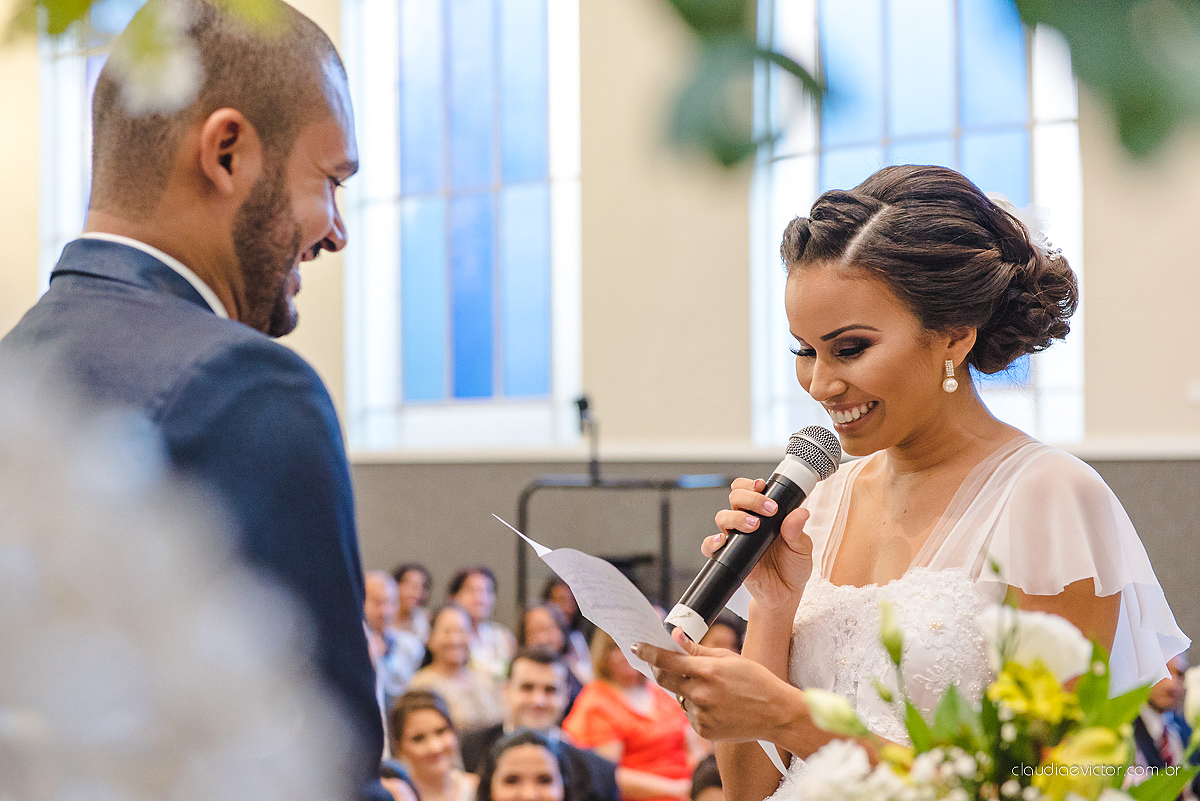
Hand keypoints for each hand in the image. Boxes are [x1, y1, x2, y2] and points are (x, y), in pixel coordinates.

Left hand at [634, 632, 802, 742]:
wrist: (776, 713)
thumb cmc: (756, 680)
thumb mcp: (729, 658)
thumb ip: (699, 649)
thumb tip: (675, 636)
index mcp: (707, 671)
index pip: (666, 660)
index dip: (648, 652)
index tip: (637, 647)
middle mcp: (701, 694)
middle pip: (664, 679)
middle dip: (658, 669)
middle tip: (659, 663)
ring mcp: (702, 715)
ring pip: (680, 698)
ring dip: (685, 690)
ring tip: (712, 690)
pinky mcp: (704, 730)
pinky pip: (691, 715)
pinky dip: (697, 708)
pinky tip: (717, 706)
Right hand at [709, 477, 813, 611]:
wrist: (786, 595)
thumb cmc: (793, 567)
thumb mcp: (802, 548)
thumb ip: (798, 530)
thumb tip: (800, 512)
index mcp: (764, 515)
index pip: (749, 490)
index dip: (751, 485)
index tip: (763, 486)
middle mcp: (747, 523)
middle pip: (735, 498)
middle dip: (750, 498)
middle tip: (768, 509)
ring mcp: (736, 539)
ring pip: (722, 517)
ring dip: (736, 517)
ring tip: (754, 526)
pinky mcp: (729, 557)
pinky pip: (710, 547)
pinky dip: (711, 542)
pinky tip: (722, 541)